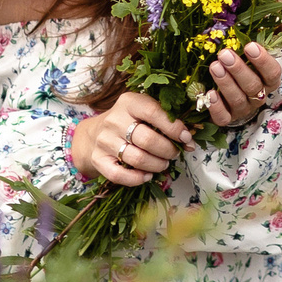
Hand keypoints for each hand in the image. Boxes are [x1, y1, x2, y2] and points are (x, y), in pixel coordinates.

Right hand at [69, 93, 197, 186]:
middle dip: (167, 150)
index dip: (174, 128)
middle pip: (147, 139)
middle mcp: (114, 120)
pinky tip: (147, 175)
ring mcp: (104, 141)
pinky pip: (119, 175)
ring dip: (157, 165)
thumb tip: (188, 140)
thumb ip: (165, 121)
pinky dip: (137, 179)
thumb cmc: (128, 122)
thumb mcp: (143, 112)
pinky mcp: (98, 160)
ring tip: (164, 163)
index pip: (154, 112)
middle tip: (174, 153)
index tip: (186, 139)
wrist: (93, 134)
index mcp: (129, 102)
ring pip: (137, 159)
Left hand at [199, 42, 281, 128]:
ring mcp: (243, 109)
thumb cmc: (249, 68)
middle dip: (238, 70)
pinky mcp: (227, 118)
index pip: (272, 73)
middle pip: (253, 86)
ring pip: (237, 99)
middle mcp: (258, 97)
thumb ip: (272, 38)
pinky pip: (223, 118)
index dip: (263, 61)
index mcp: (269, 81)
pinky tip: (210, 93)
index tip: (250, 46)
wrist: (235, 97)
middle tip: (224, 54)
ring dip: (225, 83)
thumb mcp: (258, 53)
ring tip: (214, 66)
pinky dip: (216, 107)